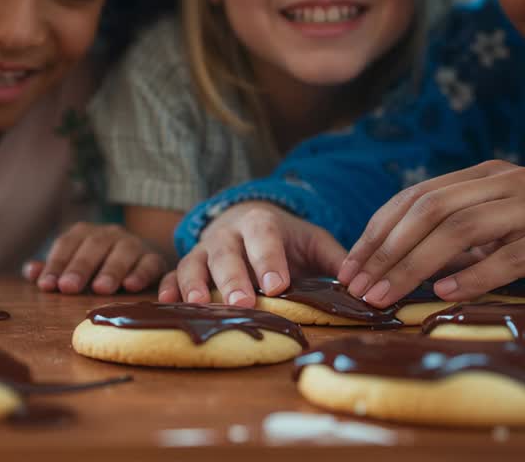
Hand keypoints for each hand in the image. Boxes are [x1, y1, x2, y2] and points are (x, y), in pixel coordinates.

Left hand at [23, 222, 166, 293]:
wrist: (141, 260)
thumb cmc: (100, 266)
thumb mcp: (75, 267)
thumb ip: (54, 269)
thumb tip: (30, 271)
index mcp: (85, 234)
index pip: (67, 244)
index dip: (56, 264)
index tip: (46, 286)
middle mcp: (109, 234)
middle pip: (94, 245)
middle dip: (80, 267)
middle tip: (68, 288)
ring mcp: (133, 244)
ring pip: (123, 251)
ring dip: (111, 269)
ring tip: (100, 289)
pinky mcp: (154, 258)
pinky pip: (150, 263)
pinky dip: (141, 273)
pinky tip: (131, 286)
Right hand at [158, 201, 346, 306]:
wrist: (248, 219)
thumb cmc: (286, 237)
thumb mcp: (313, 239)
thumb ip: (334, 259)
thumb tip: (356, 284)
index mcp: (260, 223)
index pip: (264, 237)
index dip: (268, 259)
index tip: (277, 286)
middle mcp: (227, 234)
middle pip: (225, 252)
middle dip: (232, 278)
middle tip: (242, 303)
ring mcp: (203, 249)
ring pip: (193, 262)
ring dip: (194, 283)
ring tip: (200, 305)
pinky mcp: (187, 265)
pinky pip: (172, 274)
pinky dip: (168, 288)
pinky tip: (169, 304)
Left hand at [338, 160, 524, 306]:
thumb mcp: (512, 229)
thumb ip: (468, 237)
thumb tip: (414, 263)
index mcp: (488, 176)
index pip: (416, 197)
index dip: (378, 230)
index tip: (351, 265)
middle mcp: (507, 183)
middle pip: (429, 210)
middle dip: (386, 249)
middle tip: (358, 285)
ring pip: (460, 230)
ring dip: (415, 265)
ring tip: (387, 294)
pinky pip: (510, 255)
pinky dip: (474, 275)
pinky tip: (446, 294)